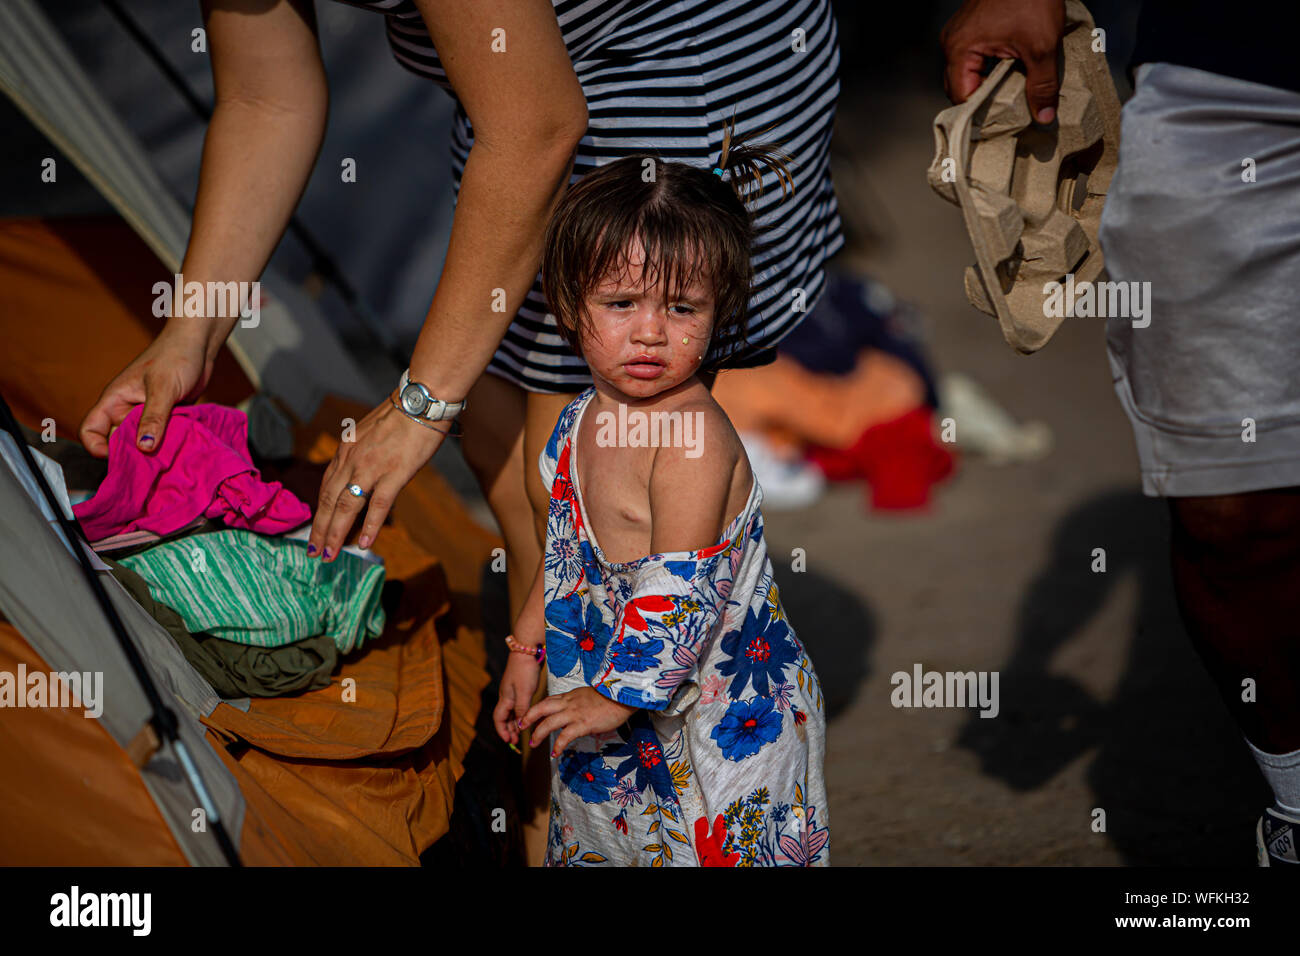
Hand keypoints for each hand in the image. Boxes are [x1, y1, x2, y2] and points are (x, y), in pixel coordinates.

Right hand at [78, 323, 213, 456]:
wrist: (199, 345)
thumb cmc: (176, 357)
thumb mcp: (163, 388)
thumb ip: (154, 417)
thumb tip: (144, 447)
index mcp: (115, 401)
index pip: (91, 430)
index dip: (97, 447)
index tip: (118, 457)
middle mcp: (127, 410)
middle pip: (119, 442)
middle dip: (132, 454)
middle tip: (152, 464)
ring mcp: (147, 415)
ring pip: (143, 442)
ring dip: (154, 451)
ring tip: (169, 457)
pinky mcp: (166, 418)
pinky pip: (162, 437)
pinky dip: (169, 444)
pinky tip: (181, 448)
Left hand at [308, 396, 446, 558]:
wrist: (422, 400)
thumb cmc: (402, 414)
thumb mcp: (371, 432)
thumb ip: (362, 453)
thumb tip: (363, 472)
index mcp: (345, 450)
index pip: (326, 487)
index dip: (320, 512)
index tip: (316, 530)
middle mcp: (352, 460)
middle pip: (330, 500)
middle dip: (321, 528)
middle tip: (314, 552)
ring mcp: (371, 467)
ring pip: (347, 506)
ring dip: (336, 533)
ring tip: (331, 555)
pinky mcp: (394, 473)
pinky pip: (377, 504)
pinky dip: (370, 526)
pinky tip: (364, 544)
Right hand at [493, 651, 543, 746]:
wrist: (527, 650)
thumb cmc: (524, 670)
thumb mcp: (524, 692)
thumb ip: (521, 710)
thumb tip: (519, 726)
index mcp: (505, 698)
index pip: (498, 719)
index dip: (502, 731)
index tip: (509, 741)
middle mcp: (506, 696)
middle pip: (504, 717)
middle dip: (509, 730)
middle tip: (516, 741)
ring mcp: (513, 691)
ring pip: (511, 712)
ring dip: (514, 723)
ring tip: (521, 733)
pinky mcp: (520, 686)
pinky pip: (517, 705)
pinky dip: (520, 713)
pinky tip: (526, 717)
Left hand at [520, 687, 637, 755]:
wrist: (623, 696)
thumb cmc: (612, 698)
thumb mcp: (590, 697)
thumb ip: (579, 704)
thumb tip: (575, 715)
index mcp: (571, 696)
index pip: (548, 701)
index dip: (536, 709)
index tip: (529, 716)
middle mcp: (569, 703)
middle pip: (542, 708)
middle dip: (529, 717)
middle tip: (521, 727)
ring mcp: (575, 713)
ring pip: (549, 722)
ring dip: (538, 734)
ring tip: (533, 744)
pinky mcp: (583, 724)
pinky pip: (565, 736)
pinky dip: (558, 745)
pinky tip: (555, 754)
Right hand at [940, 0, 1065, 122]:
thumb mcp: (1042, 46)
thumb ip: (1041, 85)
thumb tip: (1044, 118)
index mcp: (960, 49)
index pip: (961, 98)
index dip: (980, 115)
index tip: (1001, 124)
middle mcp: (952, 43)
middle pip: (961, 88)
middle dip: (984, 102)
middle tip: (1009, 113)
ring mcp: (959, 34)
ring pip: (967, 74)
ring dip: (988, 85)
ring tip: (1012, 93)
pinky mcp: (971, 28)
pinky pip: (973, 58)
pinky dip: (989, 69)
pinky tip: (1010, 72)